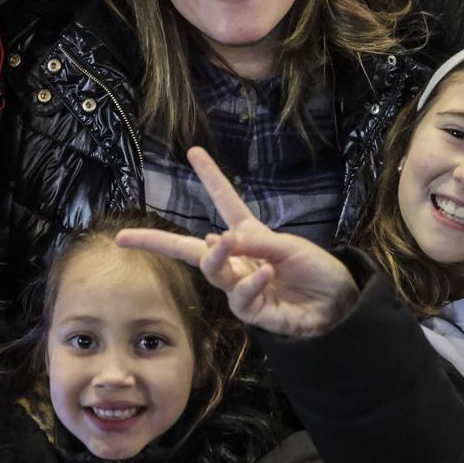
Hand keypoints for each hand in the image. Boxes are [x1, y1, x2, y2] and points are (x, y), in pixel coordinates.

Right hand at [115, 148, 359, 337]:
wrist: (339, 306)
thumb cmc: (318, 272)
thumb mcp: (291, 247)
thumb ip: (257, 242)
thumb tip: (219, 239)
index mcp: (251, 235)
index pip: (226, 202)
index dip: (211, 178)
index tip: (195, 152)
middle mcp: (240, 259)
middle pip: (189, 248)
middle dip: (156, 241)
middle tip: (124, 237)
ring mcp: (241, 286)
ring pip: (210, 270)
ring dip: (215, 256)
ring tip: (224, 244)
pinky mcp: (251, 310)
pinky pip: (239, 296)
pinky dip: (250, 283)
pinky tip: (264, 275)